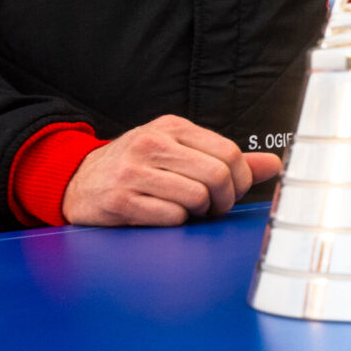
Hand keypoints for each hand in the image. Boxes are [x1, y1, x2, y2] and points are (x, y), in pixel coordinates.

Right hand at [61, 115, 282, 226]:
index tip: (233, 192)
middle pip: (218, 175)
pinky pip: (170, 217)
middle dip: (224, 200)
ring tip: (187, 211)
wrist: (76, 181)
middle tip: (214, 208)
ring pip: (196, 197)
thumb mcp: (177, 150)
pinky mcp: (119, 201)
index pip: (229, 151)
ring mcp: (133, 172)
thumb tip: (273, 164)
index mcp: (171, 127)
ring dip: (199, 213)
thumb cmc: (135, 167)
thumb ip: (224, 158)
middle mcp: (152, 144)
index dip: (242, 179)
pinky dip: (175, 223)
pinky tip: (163, 217)